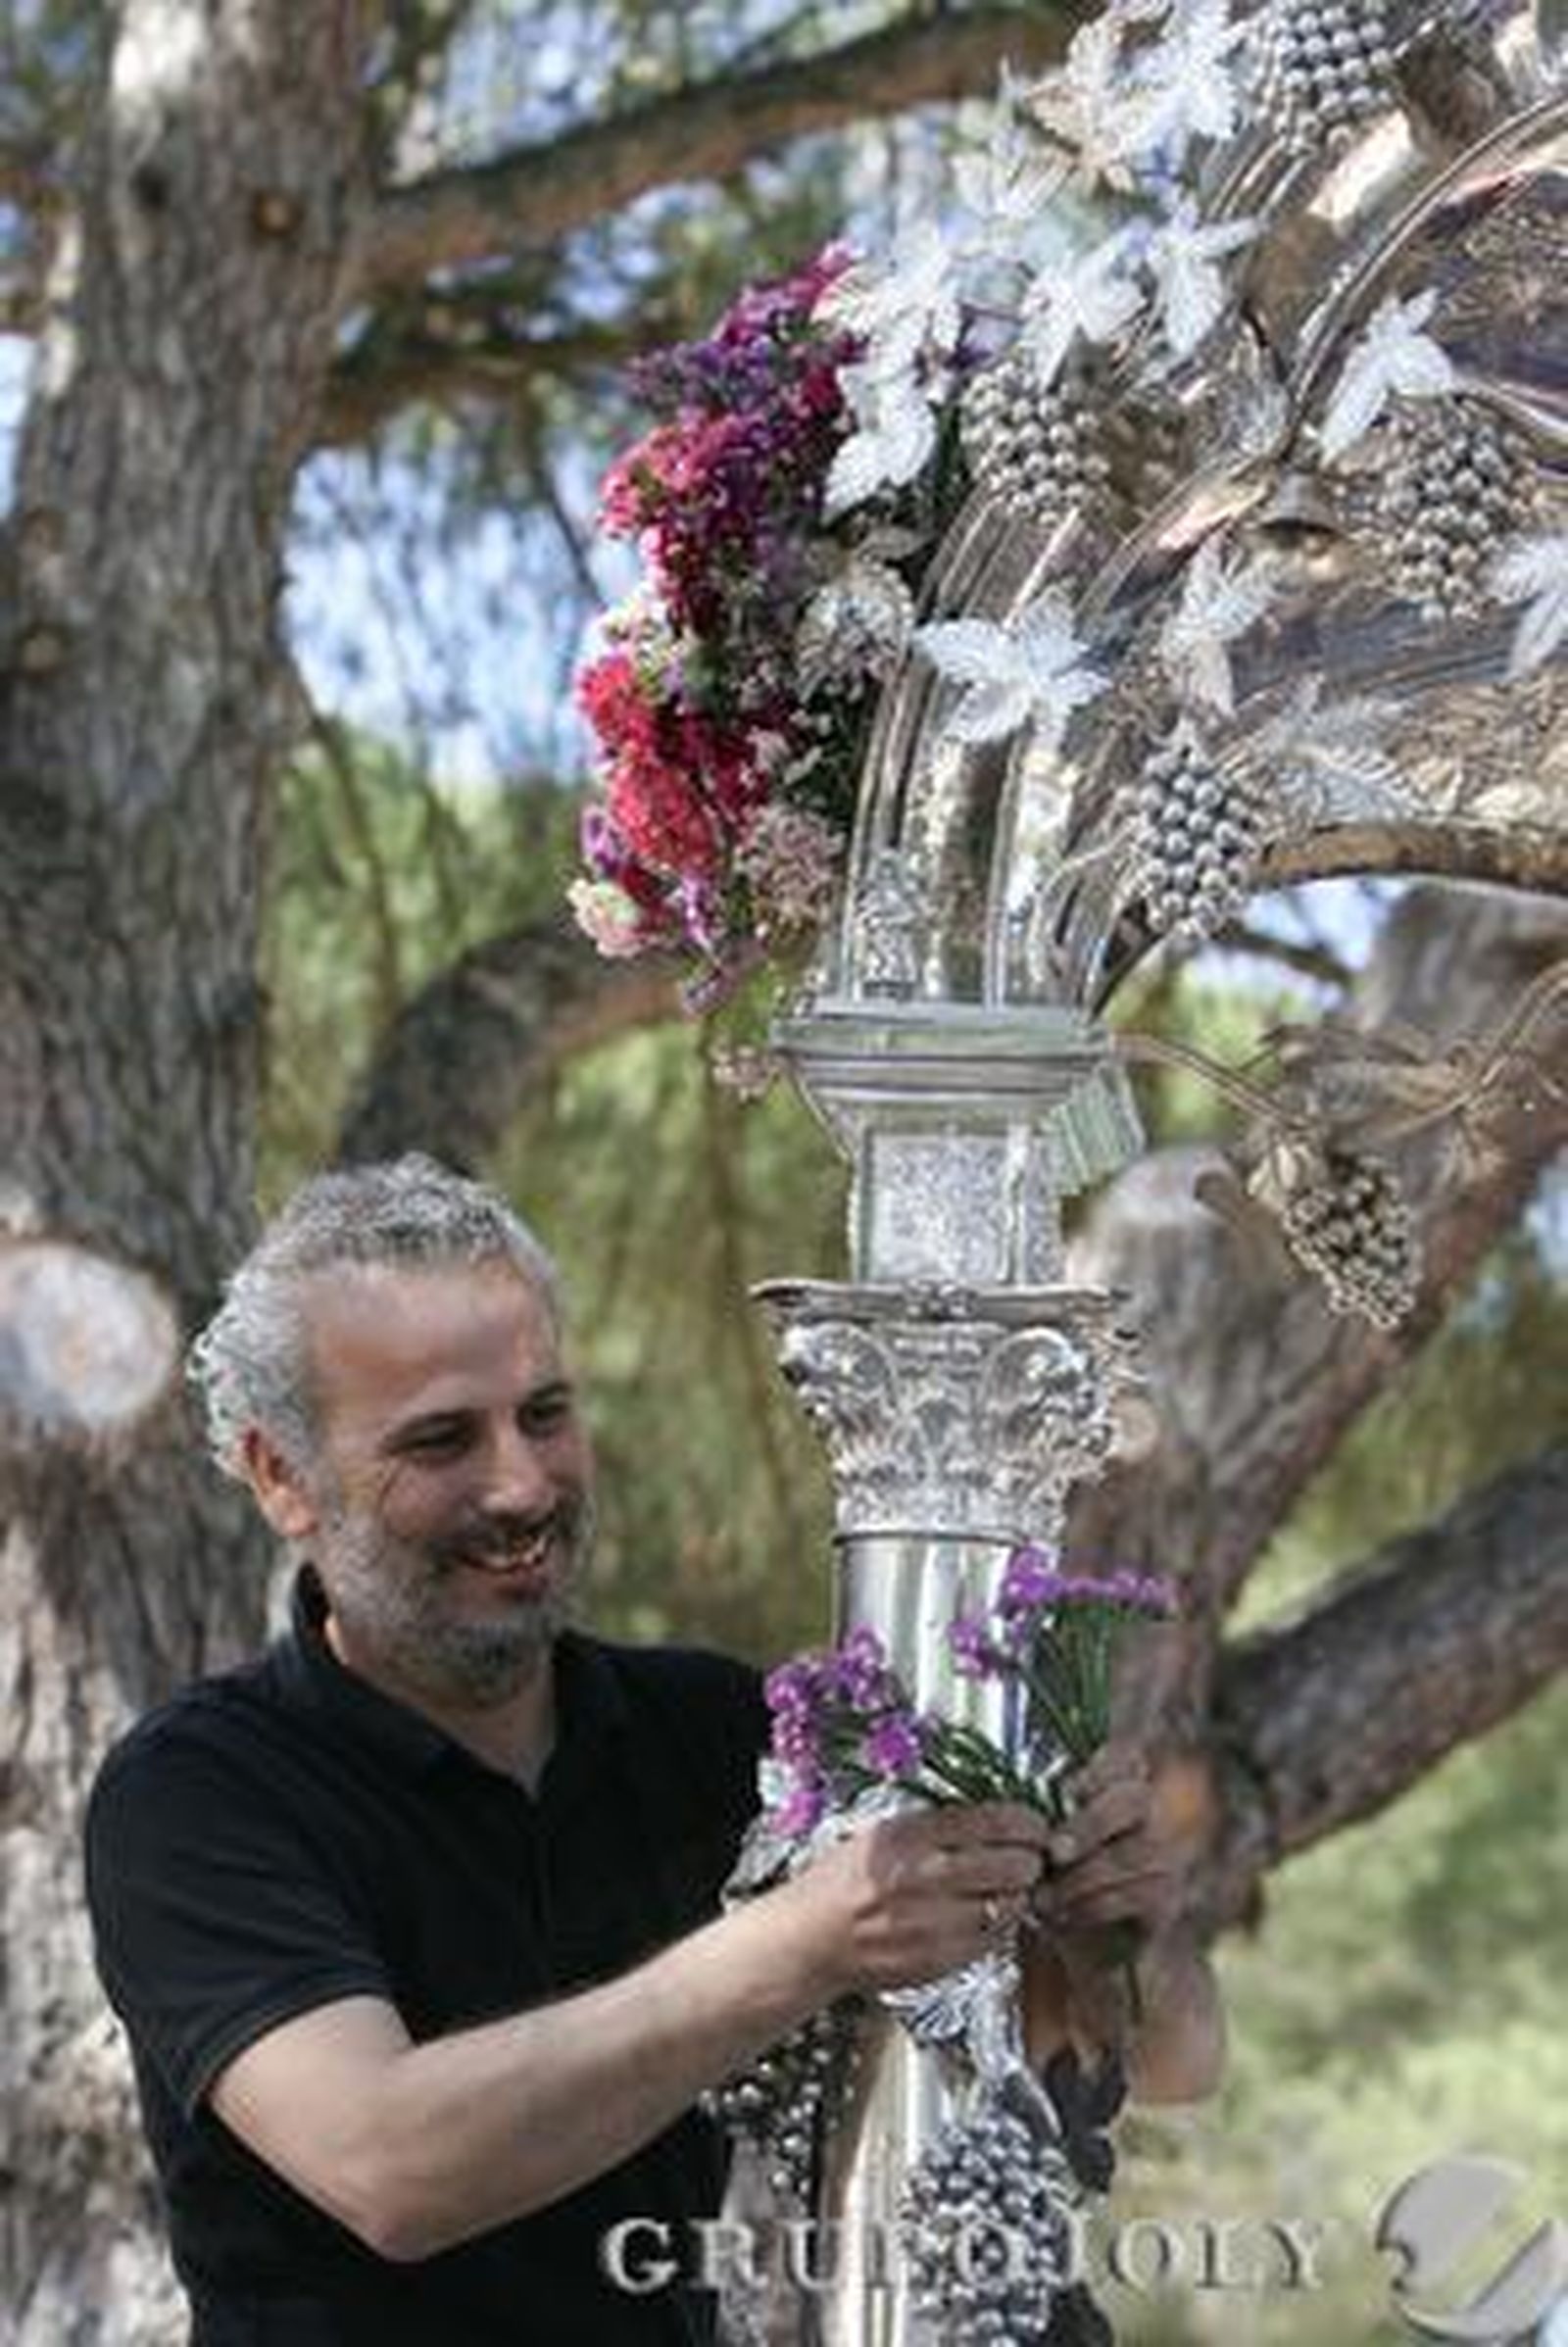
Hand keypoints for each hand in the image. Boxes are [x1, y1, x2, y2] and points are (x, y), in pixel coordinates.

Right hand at [783, 1800, 1048, 1998]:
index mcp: (908, 1836)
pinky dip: (996, 1928)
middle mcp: (922, 1878)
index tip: (1035, 1824)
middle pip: (1011, 1865)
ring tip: (1005, 1889)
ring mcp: (932, 1924)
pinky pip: (991, 1941)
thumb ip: (937, 1828)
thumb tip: (997, 1821)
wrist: (810, 1940)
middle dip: (1031, 1860)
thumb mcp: (881, 1835)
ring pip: (1008, 1906)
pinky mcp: (939, 1961)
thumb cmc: (842, 1883)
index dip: (1026, 1822)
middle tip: (1032, 1858)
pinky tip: (980, 1917)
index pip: (991, 1821)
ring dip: (1016, 1896)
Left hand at [1032, 1744, 1180, 1948]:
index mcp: (1115, 1789)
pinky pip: (1140, 1893)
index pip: (1126, 1757)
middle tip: (1053, 1852)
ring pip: (1135, 1850)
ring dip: (1083, 1875)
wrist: (1080, 1953)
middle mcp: (1148, 1816)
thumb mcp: (1040, 1850)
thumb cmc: (1053, 1886)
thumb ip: (1041, 1822)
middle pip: (1134, 1798)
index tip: (1064, 1792)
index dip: (1099, 1769)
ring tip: (1043, 1897)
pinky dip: (1095, 1904)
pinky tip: (1064, 1915)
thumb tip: (1020, 1805)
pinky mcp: (1168, 1899)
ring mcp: (1164, 1856)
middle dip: (1090, 1823)